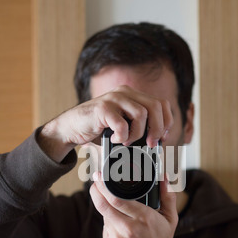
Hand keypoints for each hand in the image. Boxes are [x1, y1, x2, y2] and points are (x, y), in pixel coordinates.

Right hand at [37, 85, 172, 162]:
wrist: (71, 128)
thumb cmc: (98, 130)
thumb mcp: (123, 126)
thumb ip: (139, 128)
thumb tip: (159, 143)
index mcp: (132, 95)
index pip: (161, 104)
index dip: (166, 122)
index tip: (161, 139)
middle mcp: (125, 93)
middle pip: (156, 107)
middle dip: (158, 129)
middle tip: (150, 144)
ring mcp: (113, 99)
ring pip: (141, 114)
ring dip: (138, 134)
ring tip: (126, 142)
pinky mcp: (102, 108)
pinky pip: (122, 124)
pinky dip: (122, 137)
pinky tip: (114, 140)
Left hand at [90, 172, 178, 237]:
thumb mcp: (170, 219)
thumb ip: (168, 197)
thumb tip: (164, 178)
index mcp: (142, 218)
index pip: (116, 198)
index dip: (103, 186)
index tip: (99, 177)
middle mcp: (128, 229)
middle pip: (103, 205)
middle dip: (96, 191)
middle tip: (95, 183)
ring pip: (105, 217)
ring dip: (108, 211)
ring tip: (120, 214)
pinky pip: (106, 230)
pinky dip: (110, 225)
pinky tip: (120, 229)